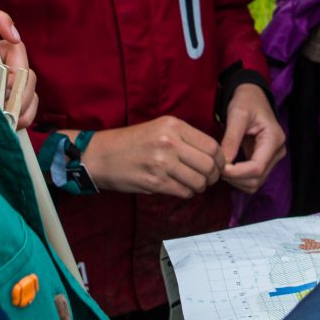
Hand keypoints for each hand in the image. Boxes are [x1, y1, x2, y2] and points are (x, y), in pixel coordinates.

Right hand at [84, 116, 226, 197]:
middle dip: (213, 176)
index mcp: (173, 125)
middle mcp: (170, 142)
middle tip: (208, 179)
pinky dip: (187, 193)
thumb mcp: (159, 128)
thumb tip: (213, 156)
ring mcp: (162, 163)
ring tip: (193, 184)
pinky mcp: (155, 182)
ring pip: (199, 181)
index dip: (220, 160)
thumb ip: (185, 139)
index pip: (212, 146)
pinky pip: (184, 192)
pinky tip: (180, 188)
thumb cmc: (131, 142)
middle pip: (209, 164)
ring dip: (200, 187)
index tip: (217, 166)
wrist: (100, 155)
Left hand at [219, 83, 286, 192]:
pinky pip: (253, 178)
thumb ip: (231, 139)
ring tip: (221, 167)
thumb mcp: (236, 115)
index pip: (257, 168)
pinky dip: (239, 178)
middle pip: (257, 179)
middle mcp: (278, 152)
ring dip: (236, 181)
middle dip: (235, 178)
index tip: (219, 168)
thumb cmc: (246, 101)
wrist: (252, 96)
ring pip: (255, 183)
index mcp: (274, 139)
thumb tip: (223, 163)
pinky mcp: (265, 161)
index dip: (237, 173)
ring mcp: (273, 158)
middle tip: (217, 167)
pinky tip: (228, 167)